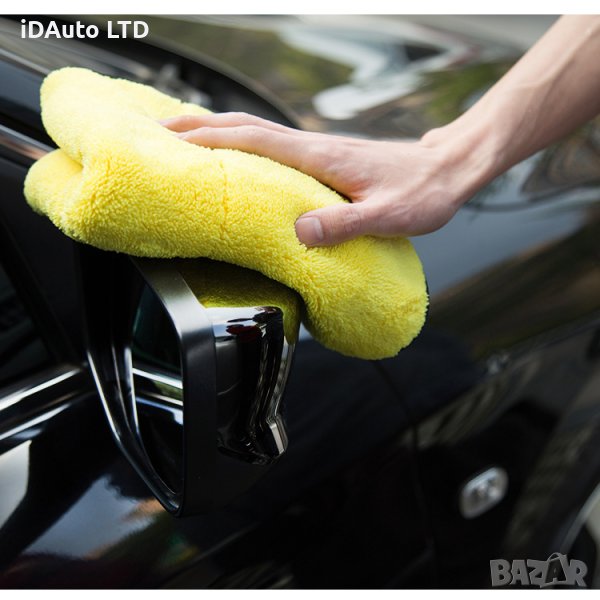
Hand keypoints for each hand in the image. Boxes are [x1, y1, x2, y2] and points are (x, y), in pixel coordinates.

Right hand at [161, 113, 483, 245]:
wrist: (447, 170)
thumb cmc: (422, 191)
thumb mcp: (389, 215)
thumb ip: (346, 223)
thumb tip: (300, 230)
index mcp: (320, 157)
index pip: (253, 140)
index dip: (209, 138)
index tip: (169, 138)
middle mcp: (312, 146)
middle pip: (244, 127)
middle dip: (198, 126)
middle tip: (156, 130)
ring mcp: (316, 150)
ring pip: (255, 133)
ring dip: (215, 131)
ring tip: (180, 139)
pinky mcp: (322, 159)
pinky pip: (271, 146)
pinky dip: (241, 143)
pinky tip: (234, 157)